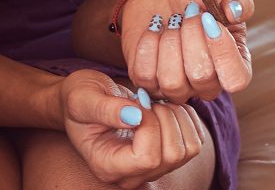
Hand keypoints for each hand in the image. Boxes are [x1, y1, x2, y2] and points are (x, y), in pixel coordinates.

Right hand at [59, 70, 204, 188]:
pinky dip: (186, 117)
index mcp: (108, 166)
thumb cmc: (80, 100)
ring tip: (155, 103)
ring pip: (188, 149)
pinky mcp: (168, 155)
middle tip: (145, 100)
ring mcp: (152, 168)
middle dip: (165, 118)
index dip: (151, 126)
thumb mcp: (84, 99)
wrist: (85, 101)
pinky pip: (195, 141)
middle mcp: (132, 175)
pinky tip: (166, 106)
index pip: (147, 158)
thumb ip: (105, 109)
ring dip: (177, 117)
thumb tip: (135, 116)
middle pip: (172, 155)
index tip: (137, 103)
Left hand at [121, 0, 253, 103]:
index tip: (208, 19)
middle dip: (190, 35)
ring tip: (172, 21)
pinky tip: (154, 29)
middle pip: (201, 76)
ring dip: (169, 42)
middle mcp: (208, 84)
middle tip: (187, 12)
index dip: (222, 51)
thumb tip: (235, 12)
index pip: (236, 79)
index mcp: (234, 65)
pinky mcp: (150, 84)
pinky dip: (148, 45)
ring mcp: (178, 89)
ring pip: (172, 81)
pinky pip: (145, 75)